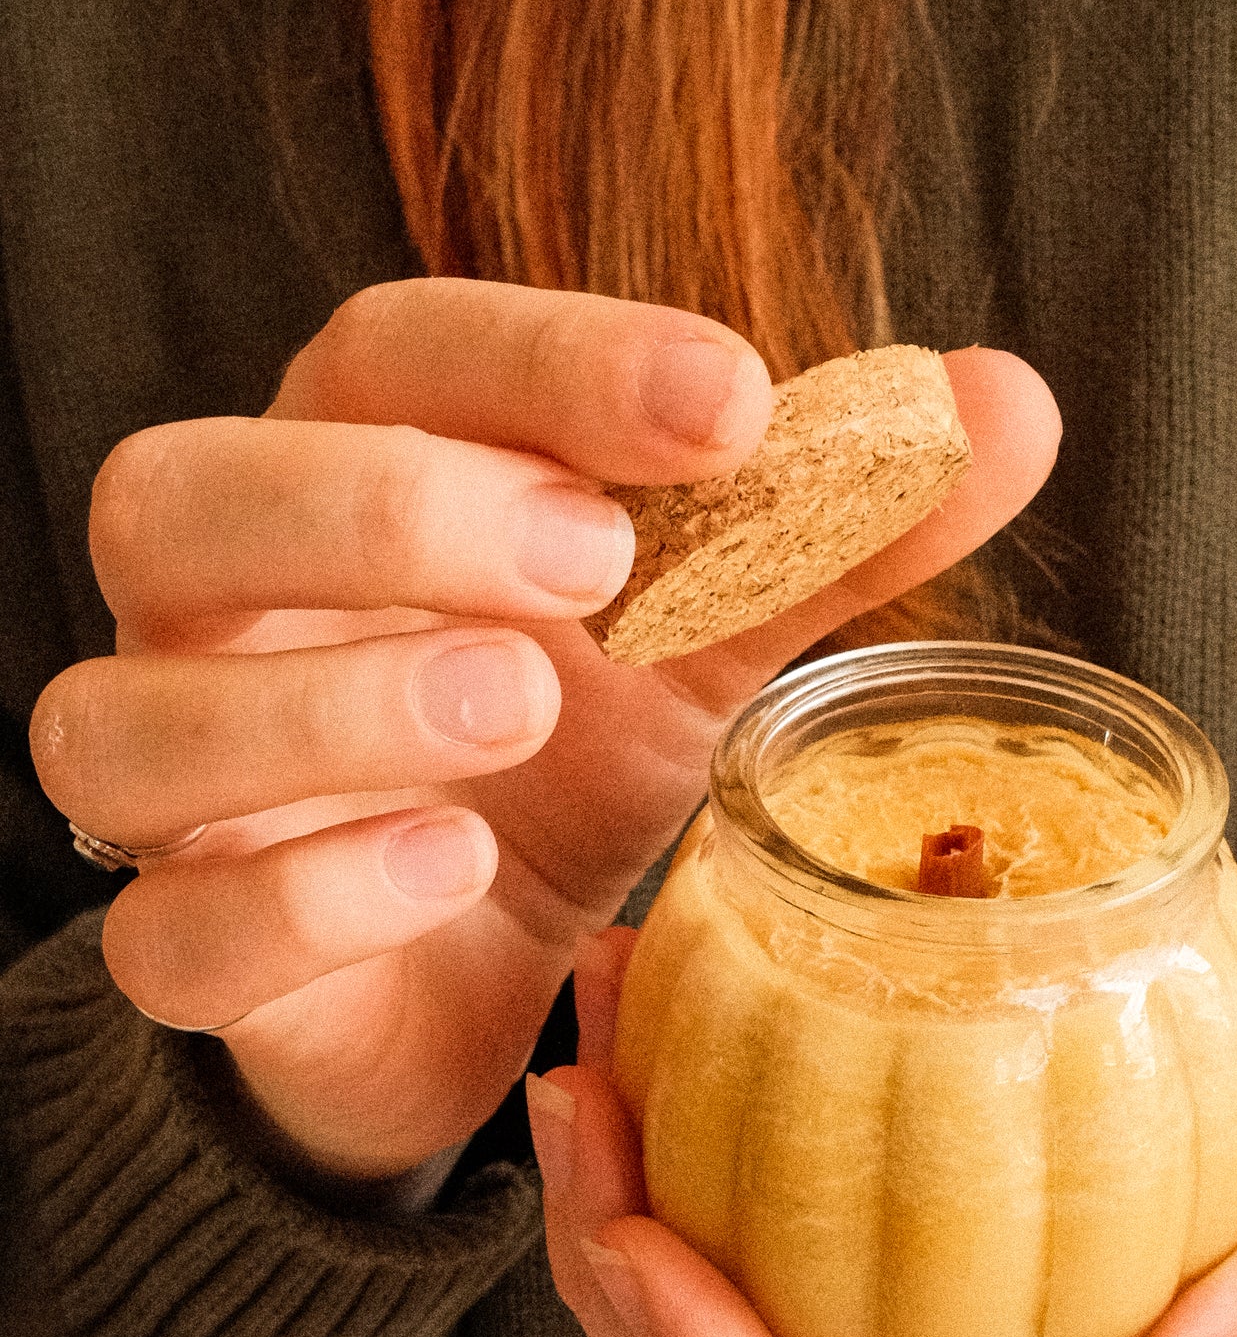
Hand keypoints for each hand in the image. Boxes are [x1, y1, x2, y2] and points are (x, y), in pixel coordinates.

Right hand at [29, 281, 1059, 1178]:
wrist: (474, 979)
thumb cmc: (567, 766)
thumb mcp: (706, 646)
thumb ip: (829, 533)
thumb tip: (1010, 400)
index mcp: (349, 487)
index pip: (382, 359)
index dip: (541, 357)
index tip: (732, 399)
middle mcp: (225, 620)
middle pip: (176, 496)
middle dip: (379, 506)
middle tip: (591, 559)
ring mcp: (185, 798)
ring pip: (125, 721)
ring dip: (328, 703)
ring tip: (521, 707)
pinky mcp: (200, 959)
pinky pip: (173, 932)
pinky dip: (304, 897)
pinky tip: (453, 870)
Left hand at [529, 872, 1236, 1336]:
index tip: (643, 1251)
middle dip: (622, 1285)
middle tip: (575, 1103)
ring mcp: (916, 1293)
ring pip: (718, 1297)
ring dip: (619, 1183)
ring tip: (590, 1024)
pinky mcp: (890, 1192)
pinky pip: (747, 1181)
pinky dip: (679, 1097)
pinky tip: (646, 976)